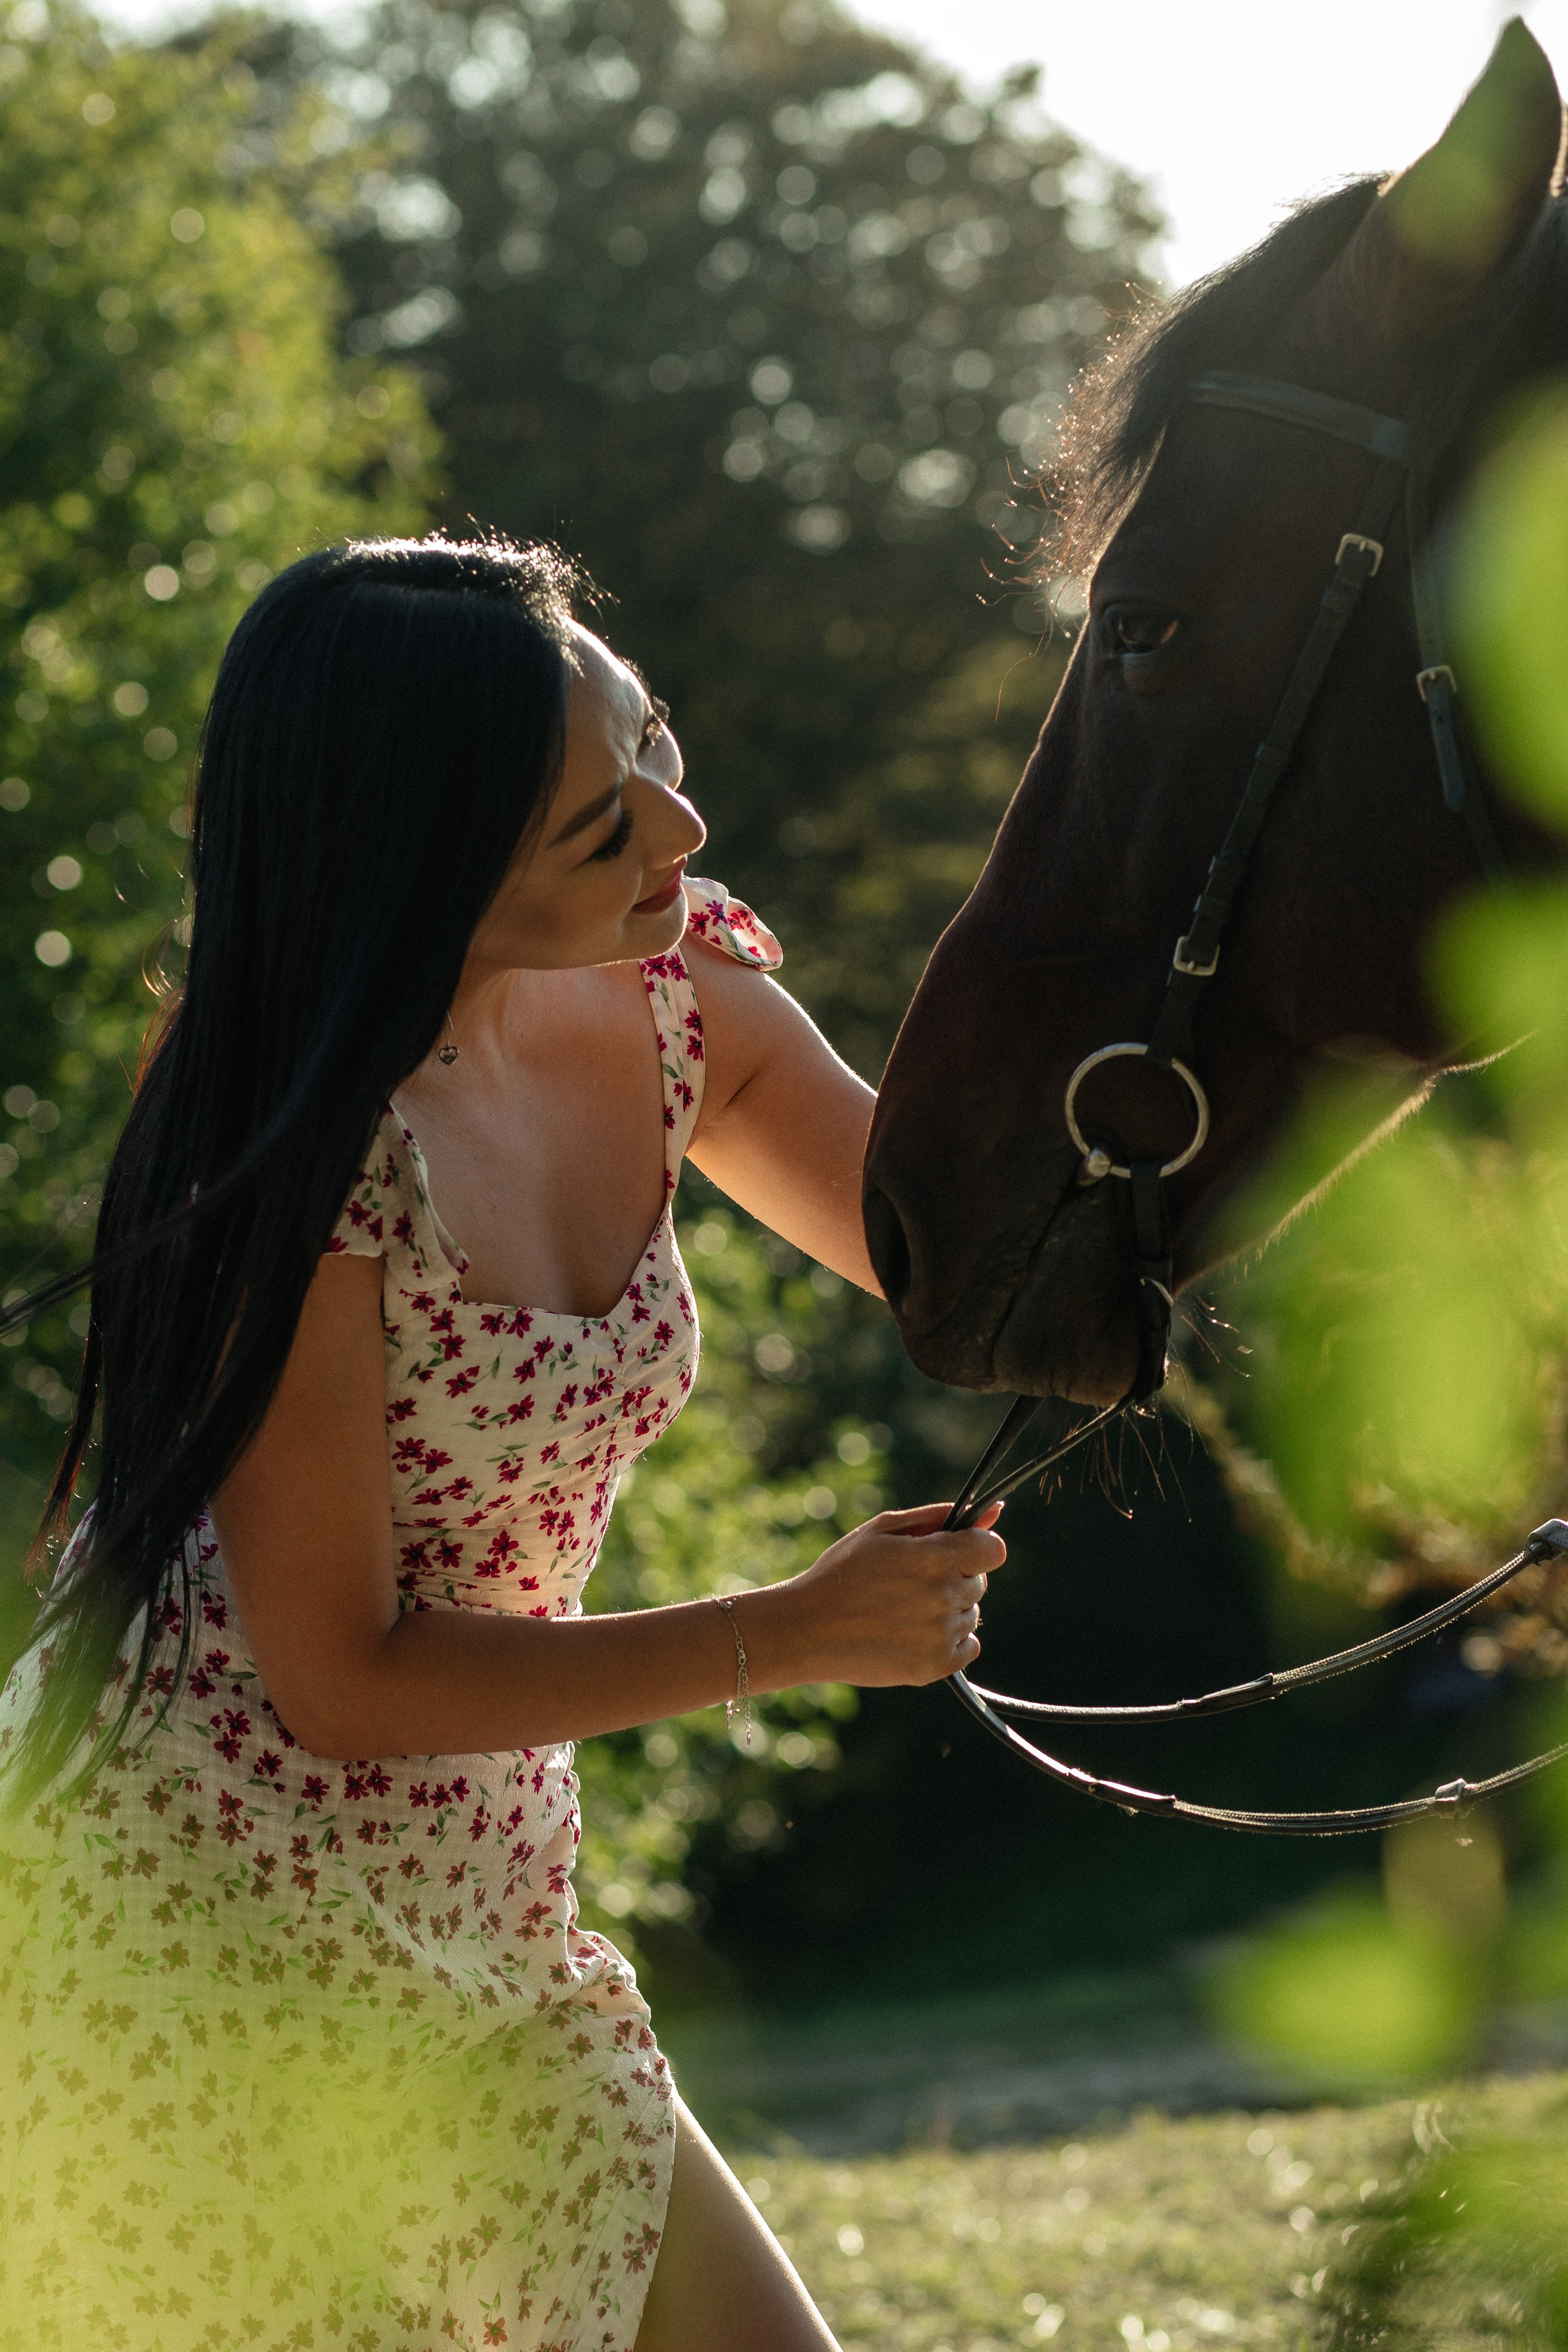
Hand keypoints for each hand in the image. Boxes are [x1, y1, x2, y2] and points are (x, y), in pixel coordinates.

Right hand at [763, 1502, 1005, 1688]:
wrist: (806, 1629)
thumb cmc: (842, 1572)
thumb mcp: (883, 1530)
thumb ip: (939, 1518)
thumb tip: (994, 1512)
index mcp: (934, 1557)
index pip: (993, 1550)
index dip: (977, 1547)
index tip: (957, 1551)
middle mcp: (943, 1597)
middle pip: (978, 1582)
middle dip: (953, 1576)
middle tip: (909, 1581)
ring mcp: (940, 1635)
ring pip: (971, 1614)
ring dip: (948, 1609)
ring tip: (903, 1609)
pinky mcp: (935, 1667)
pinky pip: (968, 1647)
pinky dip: (949, 1640)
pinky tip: (913, 1632)